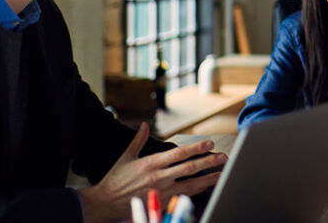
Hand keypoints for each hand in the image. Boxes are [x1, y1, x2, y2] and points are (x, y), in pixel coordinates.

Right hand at [79, 123, 225, 222]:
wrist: (105, 203)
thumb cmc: (115, 180)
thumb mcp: (126, 157)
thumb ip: (138, 140)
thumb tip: (145, 125)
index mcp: (152, 163)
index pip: (179, 153)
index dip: (196, 148)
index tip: (209, 144)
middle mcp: (159, 177)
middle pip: (190, 168)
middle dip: (209, 161)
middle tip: (223, 157)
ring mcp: (162, 191)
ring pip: (191, 184)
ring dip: (208, 178)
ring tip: (221, 173)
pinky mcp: (162, 202)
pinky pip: (183, 196)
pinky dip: (197, 191)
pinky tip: (206, 187)